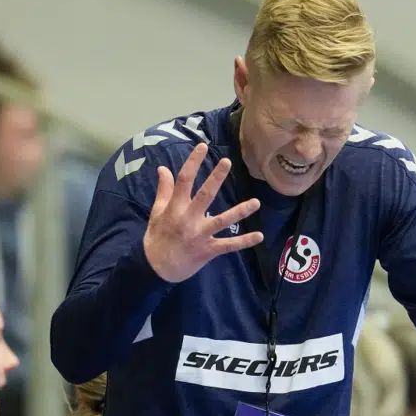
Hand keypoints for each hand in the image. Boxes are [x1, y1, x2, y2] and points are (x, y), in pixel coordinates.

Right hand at [142, 143, 262, 282]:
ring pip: (222, 220)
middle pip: (204, 195)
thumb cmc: (157, 238)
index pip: (184, 180)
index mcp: (175, 208)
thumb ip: (164, 190)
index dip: (193, 162)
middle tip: (227, 162)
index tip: (203, 147)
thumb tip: (163, 168)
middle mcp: (188, 219)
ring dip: (239, 212)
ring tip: (256, 203)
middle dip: (216, 178)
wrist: (156, 268)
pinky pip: (228, 245)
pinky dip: (244, 242)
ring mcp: (200, 235)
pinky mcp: (208, 250)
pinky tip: (259, 236)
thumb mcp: (156, 212)